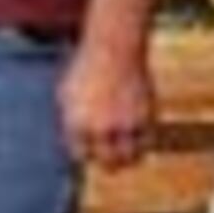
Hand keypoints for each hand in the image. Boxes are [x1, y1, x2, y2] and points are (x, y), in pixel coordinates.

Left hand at [60, 40, 154, 168]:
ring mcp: (124, 123)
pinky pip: (147, 142)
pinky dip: (143, 144)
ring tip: (128, 155)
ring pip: (130, 157)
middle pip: (108, 162)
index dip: (87, 155)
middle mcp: (99, 128)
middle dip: (109, 164)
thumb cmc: (86, 70)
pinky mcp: (144, 116)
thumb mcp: (66, 94)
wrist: (113, 48)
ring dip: (129, 159)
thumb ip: (70, 121)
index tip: (92, 152)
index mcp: (76, 124)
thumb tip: (74, 146)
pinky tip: (140, 139)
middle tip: (111, 162)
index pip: (82, 156)